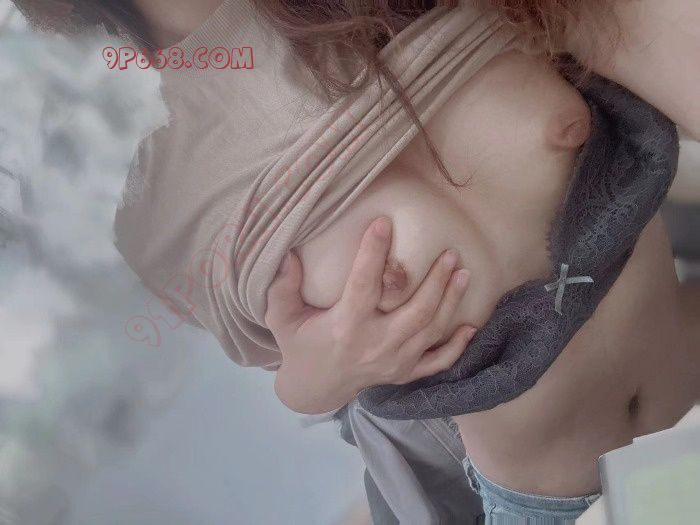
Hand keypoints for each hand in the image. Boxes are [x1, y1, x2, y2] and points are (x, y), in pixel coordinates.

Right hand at [265, 216, 475, 413]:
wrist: (314, 388)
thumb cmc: (299, 346)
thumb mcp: (282, 319)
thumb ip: (282, 288)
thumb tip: (288, 253)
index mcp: (345, 326)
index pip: (363, 285)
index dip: (373, 253)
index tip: (384, 223)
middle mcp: (375, 345)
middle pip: (415, 311)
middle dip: (436, 281)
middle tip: (450, 252)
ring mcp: (394, 362)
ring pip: (431, 330)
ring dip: (450, 301)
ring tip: (464, 273)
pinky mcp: (404, 374)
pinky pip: (437, 363)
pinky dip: (456, 347)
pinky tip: (471, 326)